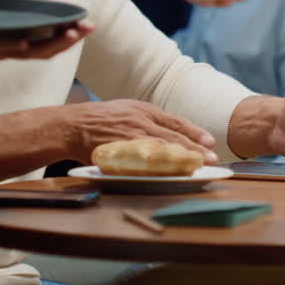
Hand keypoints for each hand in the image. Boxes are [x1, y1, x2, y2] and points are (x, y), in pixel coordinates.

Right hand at [61, 99, 218, 164]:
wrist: (72, 125)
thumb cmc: (100, 120)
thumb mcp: (127, 111)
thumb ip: (148, 121)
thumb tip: (171, 134)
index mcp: (144, 110)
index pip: (175, 122)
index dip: (194, 132)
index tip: (209, 141)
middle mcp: (140, 121)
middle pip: (173, 137)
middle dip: (194, 149)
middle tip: (211, 159)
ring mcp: (131, 137)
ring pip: (163, 150)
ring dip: (182, 160)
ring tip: (197, 168)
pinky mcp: (121, 152)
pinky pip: (144, 162)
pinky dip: (160, 169)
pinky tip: (171, 174)